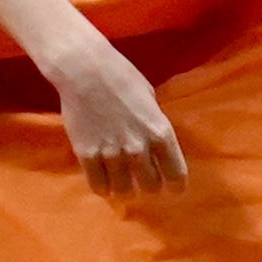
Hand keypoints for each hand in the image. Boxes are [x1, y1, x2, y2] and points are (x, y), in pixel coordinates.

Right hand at [45, 32, 186, 199]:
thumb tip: (153, 144)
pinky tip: (104, 185)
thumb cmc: (122, 77)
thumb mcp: (150, 102)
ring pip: (123, 190)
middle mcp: (139, 148)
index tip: (171, 188)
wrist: (84, 70)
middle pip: (150, 187)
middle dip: (148, 187)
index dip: (175, 186)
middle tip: (142, 182)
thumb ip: (153, 126)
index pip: (176, 175)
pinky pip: (98, 185)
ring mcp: (112, 153)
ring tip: (122, 186)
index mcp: (161, 133)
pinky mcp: (87, 154)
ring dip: (125, 190)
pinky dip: (103, 189)